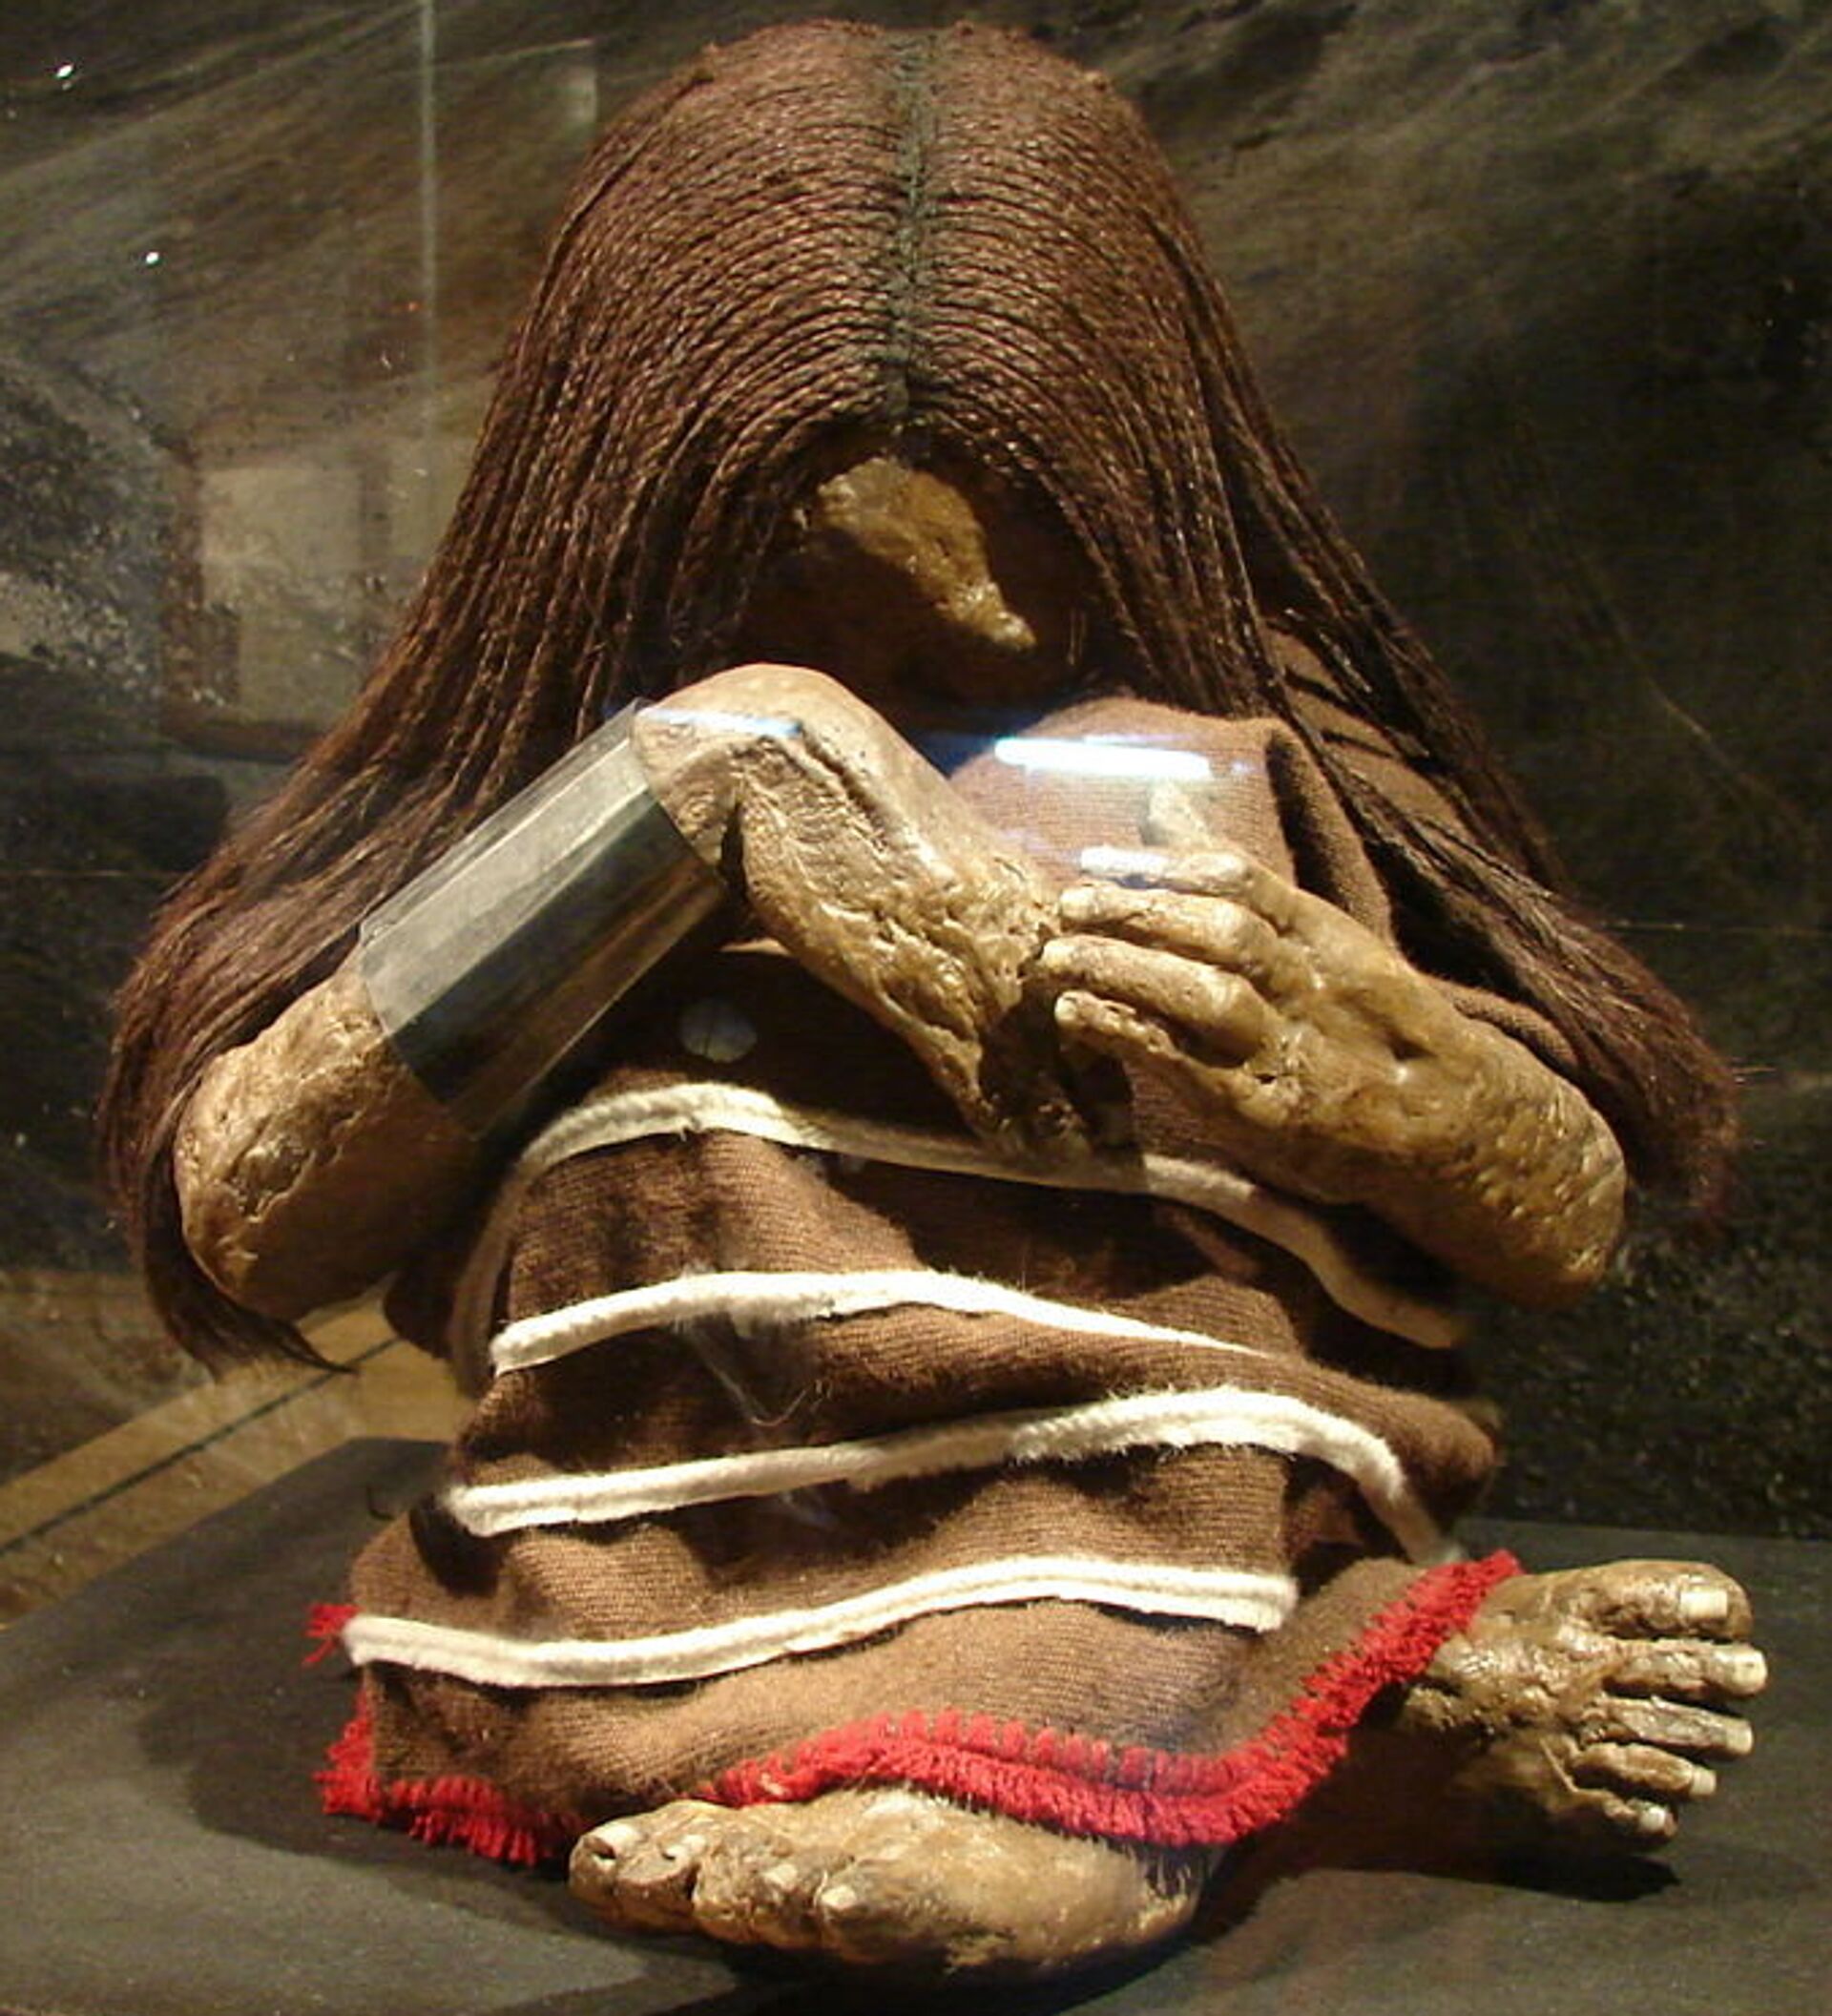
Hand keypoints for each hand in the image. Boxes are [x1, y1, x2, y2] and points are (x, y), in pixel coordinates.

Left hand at [1038, 848, 1623, 1302]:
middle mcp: (1312, 986)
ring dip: (1125, 970)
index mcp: (1327, 938)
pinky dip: (1129, 1035)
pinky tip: (1076, 1016)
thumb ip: (1237, 877)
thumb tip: (1161, 803)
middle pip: (1220, 934)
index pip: (1246, 884)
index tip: (1099, 859)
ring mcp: (1291, 1050)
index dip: (1167, 866)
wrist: (1446, 1125)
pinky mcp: (1265, 1111)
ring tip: (1058, 957)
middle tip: (1067, 904)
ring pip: (1208, 994)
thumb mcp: (1319, 941)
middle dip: (1137, 914)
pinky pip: (1190, 1066)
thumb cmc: (1365, 1024)